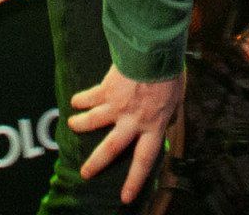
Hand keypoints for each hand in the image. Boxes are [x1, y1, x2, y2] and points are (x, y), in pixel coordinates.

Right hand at [67, 64, 184, 204]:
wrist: (155, 52)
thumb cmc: (169, 73)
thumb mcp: (176, 99)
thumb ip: (168, 114)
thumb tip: (165, 123)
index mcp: (153, 126)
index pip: (144, 160)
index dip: (134, 180)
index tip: (125, 197)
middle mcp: (133, 121)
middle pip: (111, 148)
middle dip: (96, 163)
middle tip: (84, 173)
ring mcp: (117, 106)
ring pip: (93, 122)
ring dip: (81, 124)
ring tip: (72, 125)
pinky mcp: (106, 89)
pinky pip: (89, 97)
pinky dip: (81, 99)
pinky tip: (75, 101)